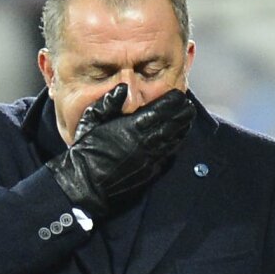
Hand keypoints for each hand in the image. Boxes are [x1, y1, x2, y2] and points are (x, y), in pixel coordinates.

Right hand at [48, 86, 195, 217]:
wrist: (86, 185)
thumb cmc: (85, 151)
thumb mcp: (91, 120)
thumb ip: (108, 103)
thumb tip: (123, 88)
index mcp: (131, 127)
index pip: (159, 111)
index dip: (172, 102)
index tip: (179, 95)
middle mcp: (144, 143)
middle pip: (171, 125)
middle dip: (182, 114)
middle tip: (189, 106)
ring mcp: (149, 159)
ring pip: (172, 141)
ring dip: (182, 129)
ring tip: (188, 119)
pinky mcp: (149, 172)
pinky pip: (166, 155)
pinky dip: (175, 145)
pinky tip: (178, 138)